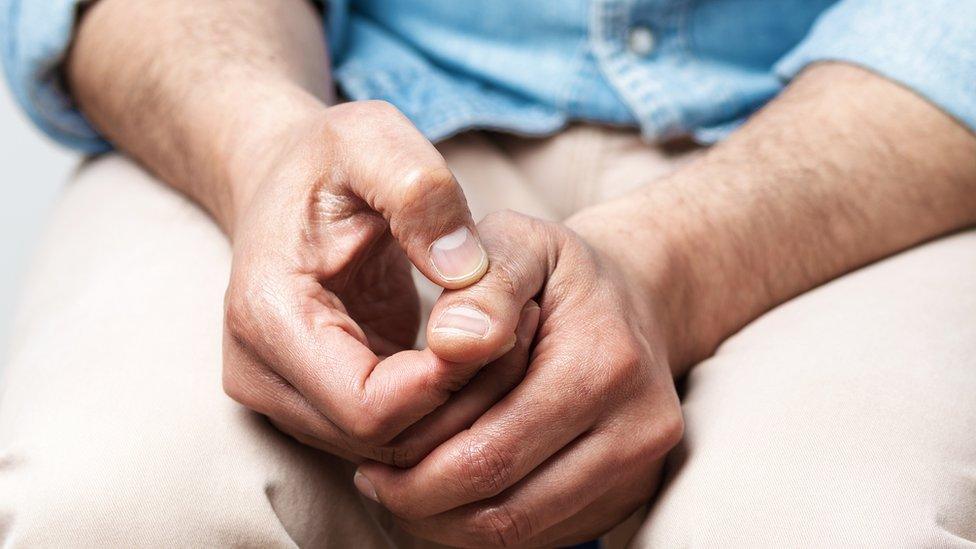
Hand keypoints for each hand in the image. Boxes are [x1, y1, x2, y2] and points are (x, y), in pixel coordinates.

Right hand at [221, 101, 533, 463]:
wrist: (281, 180)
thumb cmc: (327, 158)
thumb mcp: (372, 139)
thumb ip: (419, 192)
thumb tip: (468, 274)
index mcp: (267, 317)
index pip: (368, 407)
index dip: (447, 382)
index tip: (502, 321)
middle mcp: (261, 376)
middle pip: (383, 444)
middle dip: (463, 400)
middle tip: (522, 329)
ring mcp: (284, 398)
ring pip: (392, 452)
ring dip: (460, 410)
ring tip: (506, 335)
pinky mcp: (313, 404)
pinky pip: (391, 436)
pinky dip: (442, 407)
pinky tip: (478, 351)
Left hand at [355, 211, 683, 546]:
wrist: (635, 299)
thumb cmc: (558, 273)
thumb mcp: (519, 243)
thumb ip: (484, 285)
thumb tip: (449, 345)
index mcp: (604, 367)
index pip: (490, 455)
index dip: (415, 470)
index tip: (367, 458)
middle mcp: (637, 430)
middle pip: (504, 511)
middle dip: (423, 507)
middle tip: (375, 483)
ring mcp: (639, 471)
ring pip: (520, 533)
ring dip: (449, 524)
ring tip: (404, 488)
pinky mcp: (629, 495)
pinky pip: (543, 536)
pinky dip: (486, 523)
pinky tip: (452, 488)